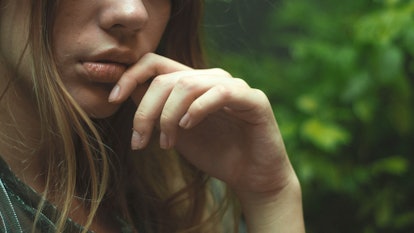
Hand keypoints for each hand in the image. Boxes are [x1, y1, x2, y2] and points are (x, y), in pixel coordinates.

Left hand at [109, 53, 304, 231]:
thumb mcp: (176, 132)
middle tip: (139, 141)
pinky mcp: (253, 99)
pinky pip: (221, 93)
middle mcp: (211, 79)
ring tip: (166, 143)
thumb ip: (157, 112)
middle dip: (145, 110)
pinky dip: (198, 108)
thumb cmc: (216, 153)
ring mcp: (233, 86)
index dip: (130, 76)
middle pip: (165, 78)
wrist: (252, 177)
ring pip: (187, 84)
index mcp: (192, 84)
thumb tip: (125, 93)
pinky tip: (188, 127)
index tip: (112, 99)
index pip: (155, 64)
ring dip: (168, 116)